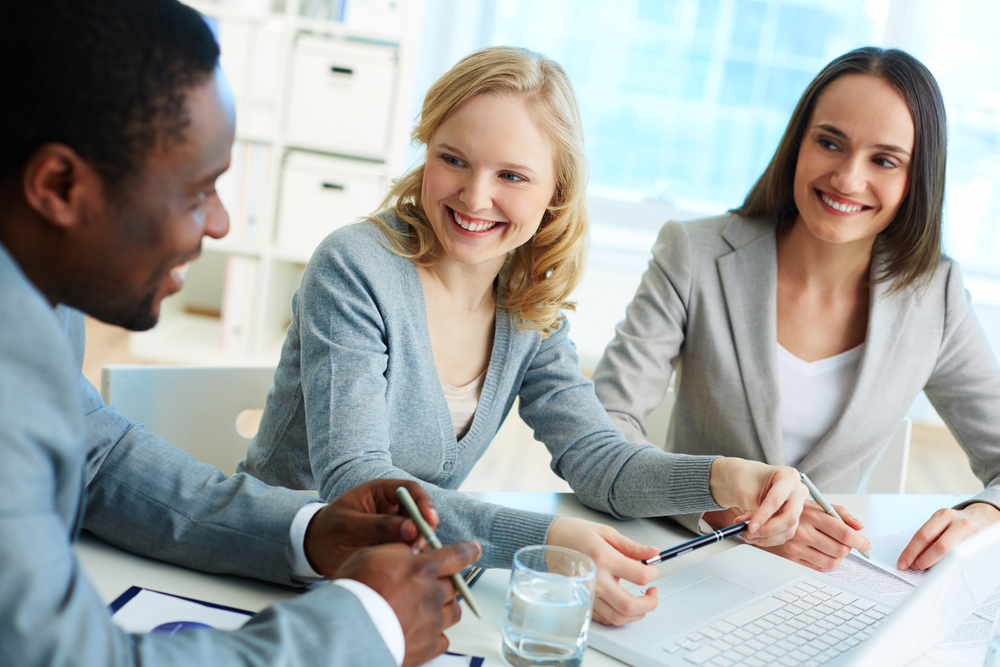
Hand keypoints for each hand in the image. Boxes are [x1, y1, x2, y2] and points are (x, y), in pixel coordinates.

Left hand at [305, 479, 437, 576]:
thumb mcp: (349, 526)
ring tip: (408, 556)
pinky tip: (403, 562)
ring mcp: (393, 526)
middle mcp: (390, 507)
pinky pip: (408, 547)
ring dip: (418, 543)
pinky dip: (410, 554)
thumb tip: (411, 529)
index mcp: (379, 492)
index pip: (410, 490)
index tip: (430, 520)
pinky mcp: (392, 543)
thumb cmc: (326, 530)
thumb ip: (379, 526)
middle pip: (419, 512)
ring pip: (417, 532)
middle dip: (423, 528)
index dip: (423, 503)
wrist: (313, 550)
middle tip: (419, 546)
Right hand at [336, 540, 481, 666]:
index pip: (456, 555)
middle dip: (446, 583)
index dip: (468, 551)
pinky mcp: (429, 647)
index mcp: (422, 569)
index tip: (474, 549)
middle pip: (454, 585)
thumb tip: (412, 549)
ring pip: (454, 611)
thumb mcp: (370, 556)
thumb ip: (397, 549)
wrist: (348, 633)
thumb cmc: (355, 594)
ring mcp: (433, 622)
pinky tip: (421, 632)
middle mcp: (433, 594)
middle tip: (429, 585)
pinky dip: (436, 635)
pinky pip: (443, 639)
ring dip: (445, 607)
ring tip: (425, 609)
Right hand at [546, 517, 659, 625]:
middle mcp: (596, 580)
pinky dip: (619, 616)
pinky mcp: (583, 601)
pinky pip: (605, 619)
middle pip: (630, 605)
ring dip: (637, 613)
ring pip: (618, 618)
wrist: (550, 540)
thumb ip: (632, 546)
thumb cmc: (575, 534)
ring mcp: (588, 594)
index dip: (653, 573)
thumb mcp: (606, 533)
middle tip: (653, 592)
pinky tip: (623, 603)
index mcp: (604, 558)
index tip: (651, 568)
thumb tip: (652, 553)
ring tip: (641, 599)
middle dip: (650, 603)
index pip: (639, 575)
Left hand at [708, 458, 805, 545]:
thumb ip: (749, 511)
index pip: (776, 500)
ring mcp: (797, 506)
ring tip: (748, 535)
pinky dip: (769, 538)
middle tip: (749, 533)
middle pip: (789, 517)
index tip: (749, 527)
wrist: (745, 478)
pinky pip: (785, 533)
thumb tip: (751, 529)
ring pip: (788, 529)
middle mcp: (797, 491)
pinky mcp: (793, 518)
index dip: (762, 516)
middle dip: (768, 530)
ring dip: (768, 537)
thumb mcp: (744, 492)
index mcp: (788, 476)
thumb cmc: (745, 478)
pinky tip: (756, 536)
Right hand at [721, 500, 869, 570]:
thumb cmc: (795, 509)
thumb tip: (859, 526)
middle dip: (848, 549)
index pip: (844, 532)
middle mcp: (802, 531)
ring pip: (831, 562)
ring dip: (837, 557)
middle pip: (840, 550)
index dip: (860, 541)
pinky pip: (817, 568)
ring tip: (832, 547)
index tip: (866, 544)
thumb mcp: (817, 504)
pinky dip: (823, 562)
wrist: (764, 515)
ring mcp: (794, 546)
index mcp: (812, 514)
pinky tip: (817, 551)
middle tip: (847, 544)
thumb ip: (840, 513)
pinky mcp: (789, 558)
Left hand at [897, 502, 999, 569]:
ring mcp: (972, 534)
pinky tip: (943, 570)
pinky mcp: (980, 545)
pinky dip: (950, 567)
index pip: (922, 535)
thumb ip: (929, 537)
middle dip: (922, 561)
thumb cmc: (954, 524)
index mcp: (943, 515)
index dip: (910, 552)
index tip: (901, 564)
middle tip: (913, 568)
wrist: (982, 518)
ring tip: (926, 570)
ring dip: (936, 566)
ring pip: (951, 555)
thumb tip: (911, 559)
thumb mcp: (941, 523)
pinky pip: (962, 560)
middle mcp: (959, 523)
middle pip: (938, 547)